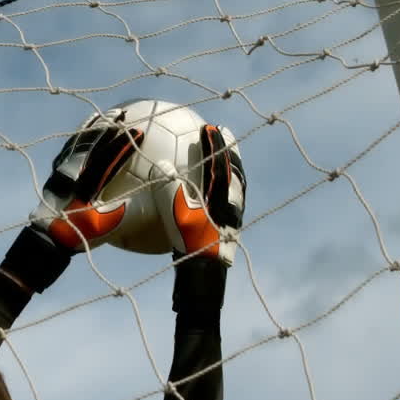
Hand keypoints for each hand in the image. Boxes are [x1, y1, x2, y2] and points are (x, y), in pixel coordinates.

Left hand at [28, 115, 143, 251]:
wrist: (48, 238)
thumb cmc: (82, 235)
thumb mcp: (109, 224)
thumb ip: (128, 208)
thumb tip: (151, 191)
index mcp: (88, 187)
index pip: (107, 160)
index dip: (123, 145)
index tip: (138, 133)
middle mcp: (73, 175)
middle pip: (92, 146)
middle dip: (108, 129)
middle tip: (123, 114)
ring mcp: (62, 172)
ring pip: (78, 144)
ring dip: (94, 128)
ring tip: (106, 115)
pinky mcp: (55, 173)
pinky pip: (68, 149)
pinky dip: (80, 137)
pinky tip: (88, 129)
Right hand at [153, 125, 245, 265]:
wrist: (205, 271)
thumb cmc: (189, 242)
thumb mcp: (174, 213)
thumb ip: (168, 188)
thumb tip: (161, 165)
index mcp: (220, 195)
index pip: (219, 163)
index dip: (214, 145)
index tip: (208, 128)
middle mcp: (232, 202)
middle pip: (235, 171)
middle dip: (229, 150)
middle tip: (224, 133)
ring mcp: (234, 216)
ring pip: (237, 185)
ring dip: (232, 166)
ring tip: (225, 153)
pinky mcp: (232, 227)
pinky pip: (231, 200)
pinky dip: (226, 188)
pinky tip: (213, 189)